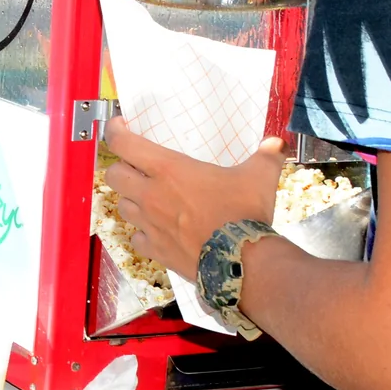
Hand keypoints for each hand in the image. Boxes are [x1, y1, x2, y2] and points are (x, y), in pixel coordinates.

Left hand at [101, 126, 282, 280]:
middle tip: (136, 166)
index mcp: (168, 170)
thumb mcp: (259, 177)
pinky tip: (156, 230)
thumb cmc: (244, 214)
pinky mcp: (154, 249)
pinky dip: (141, 232)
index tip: (119, 127)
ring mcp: (149, 224)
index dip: (115, 132)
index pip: (122, 144)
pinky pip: (136, 237)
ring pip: (121, 205)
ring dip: (130, 199)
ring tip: (147, 198)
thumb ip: (266, 156)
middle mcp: (151, 194)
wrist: (242, 262)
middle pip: (113, 174)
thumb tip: (276, 144)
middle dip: (121, 167)